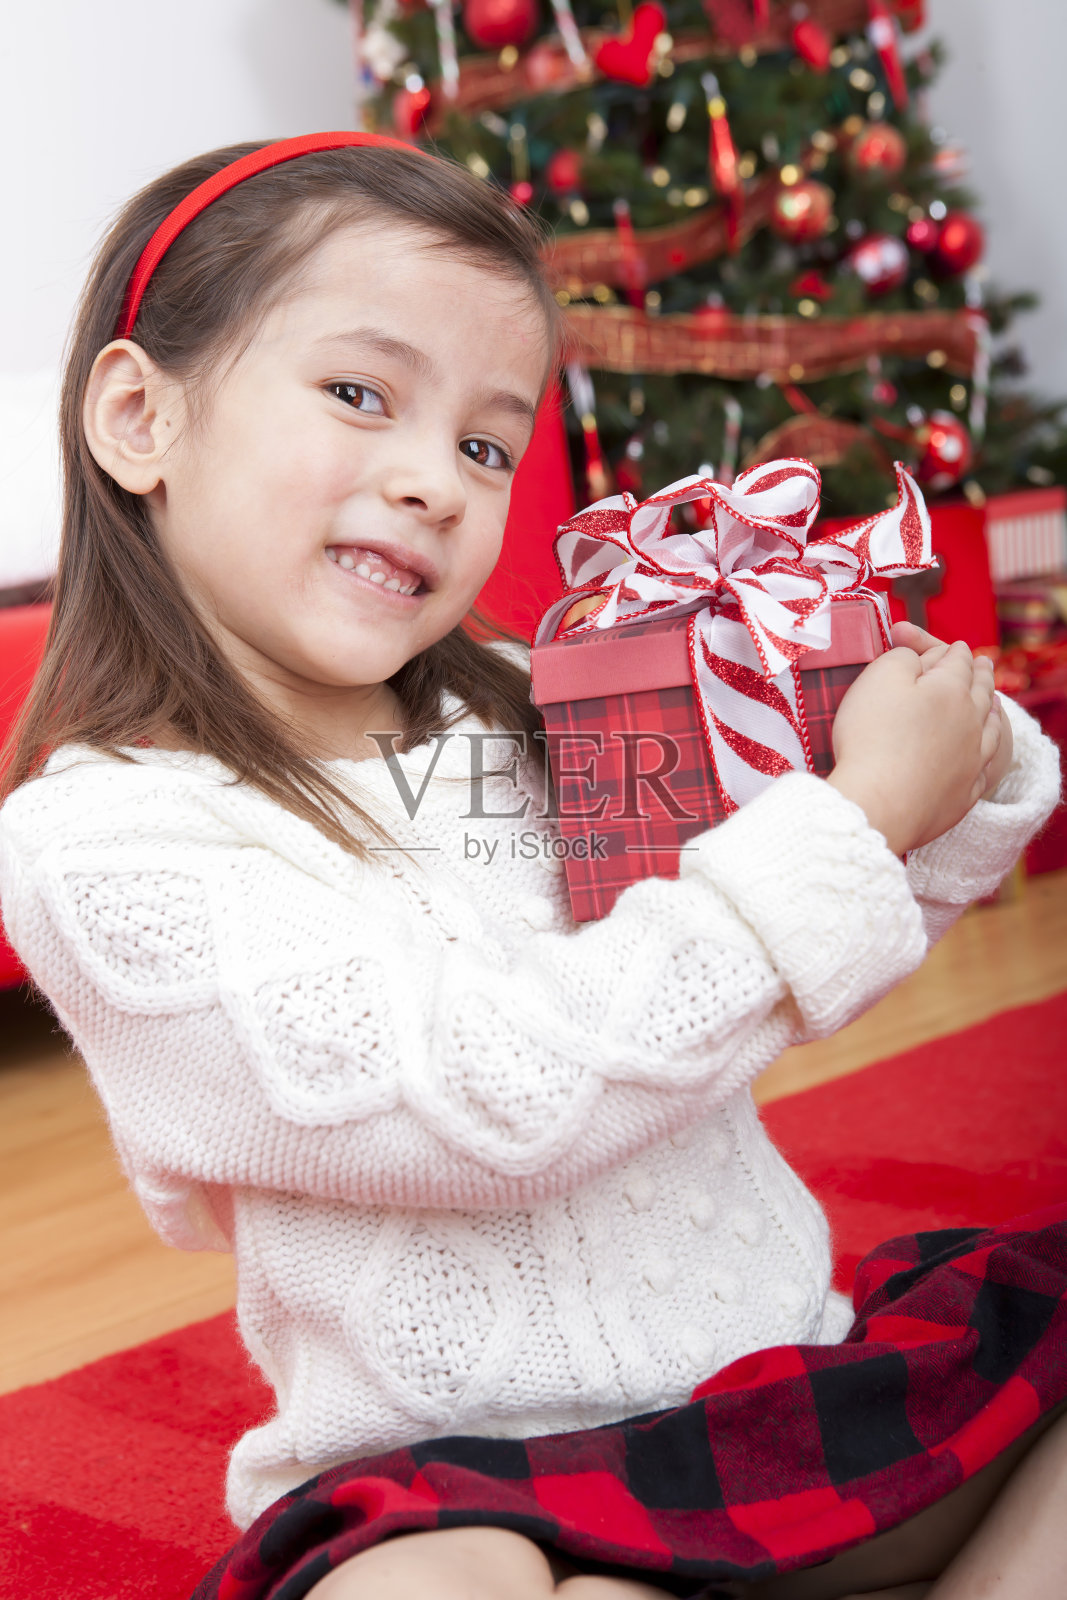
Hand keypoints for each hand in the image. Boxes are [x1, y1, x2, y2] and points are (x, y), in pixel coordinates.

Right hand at [892, 622, 1012, 796]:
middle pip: (980, 690)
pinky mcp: (966, 792)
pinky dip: (988, 749)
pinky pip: (984, 764)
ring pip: (988, 726)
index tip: (956, 646)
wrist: (880, 805)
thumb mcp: (878, 678)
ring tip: (993, 700)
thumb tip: (919, 656)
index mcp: (949, 689)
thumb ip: (902, 656)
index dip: (954, 650)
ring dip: (991, 709)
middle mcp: (970, 720)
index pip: (957, 661)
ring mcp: (973, 758)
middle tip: (984, 663)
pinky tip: (984, 749)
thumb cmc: (872, 737)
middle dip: (981, 673)